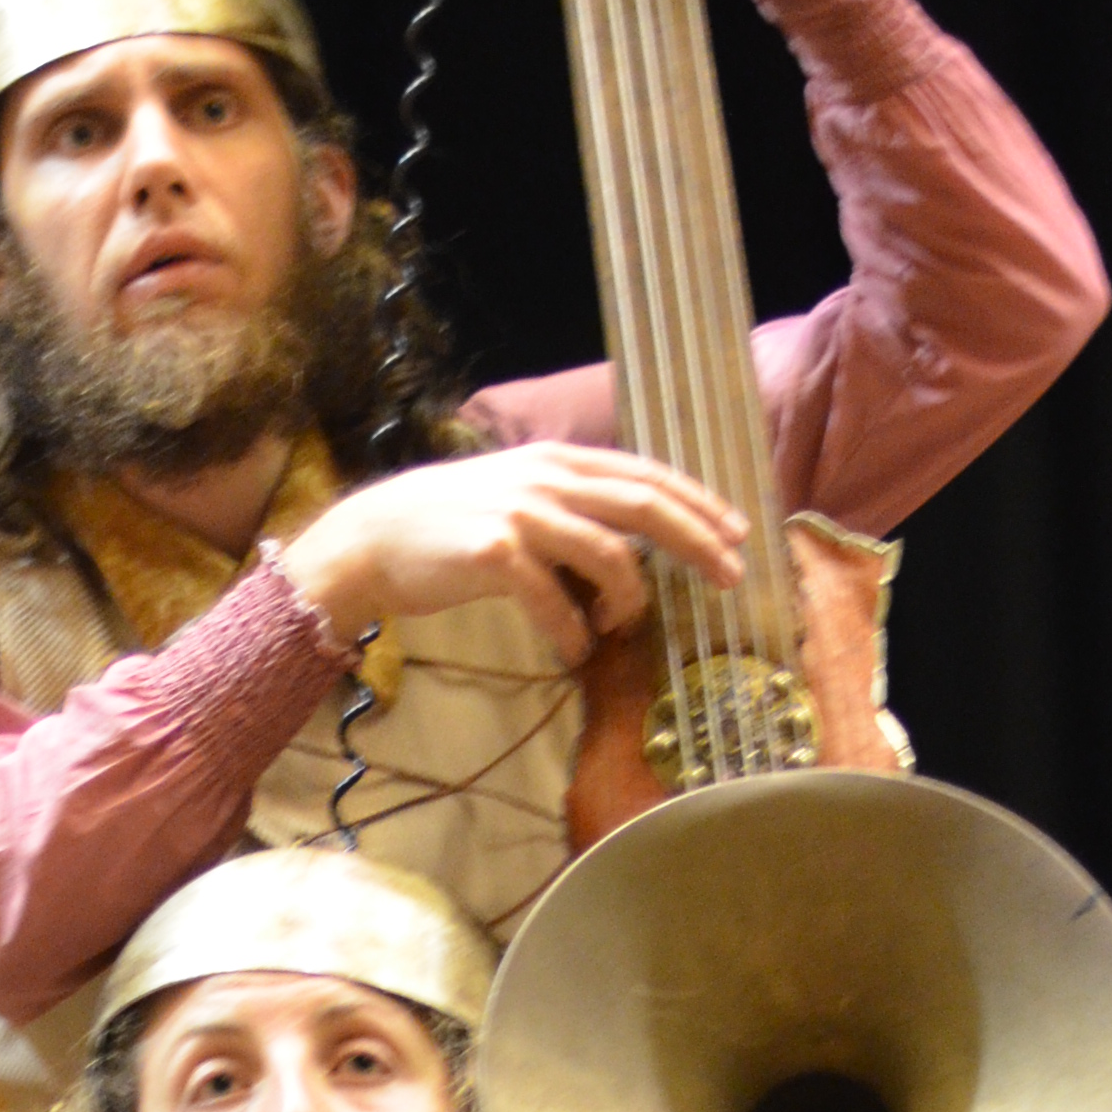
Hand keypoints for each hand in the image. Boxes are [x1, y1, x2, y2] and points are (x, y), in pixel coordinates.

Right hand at [275, 438, 743, 672]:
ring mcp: (522, 513)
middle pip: (644, 506)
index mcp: (559, 461)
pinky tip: (576, 650)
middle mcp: (547, 478)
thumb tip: (630, 544)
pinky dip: (574, 632)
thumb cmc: (448, 524)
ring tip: (623, 627)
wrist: (373, 538)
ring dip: (629, 600)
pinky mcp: (495, 554)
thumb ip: (571, 508)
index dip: (699, 503)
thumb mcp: (517, 495)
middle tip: (731, 576)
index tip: (737, 533)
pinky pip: (556, 600)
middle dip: (697, 542)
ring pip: (610, 554)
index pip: (646, 475)